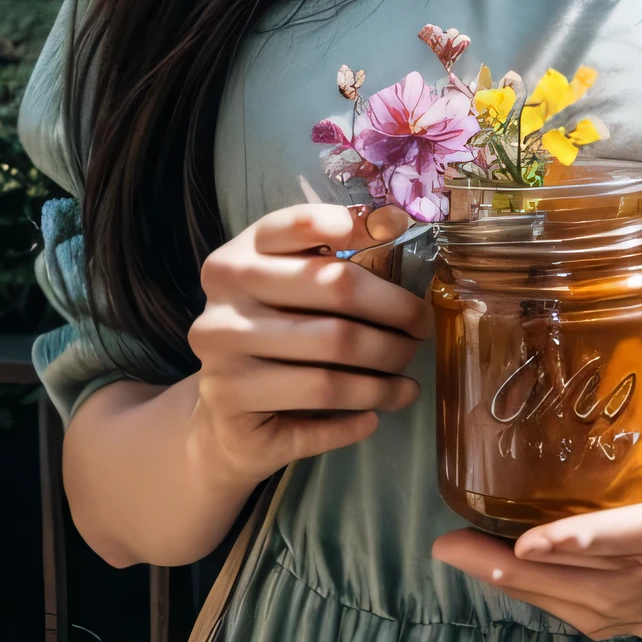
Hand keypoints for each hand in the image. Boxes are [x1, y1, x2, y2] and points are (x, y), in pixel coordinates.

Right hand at [188, 199, 428, 492]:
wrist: (220, 421)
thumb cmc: (268, 342)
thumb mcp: (283, 290)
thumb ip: (325, 259)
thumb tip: (391, 220)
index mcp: (233, 264)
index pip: (292, 227)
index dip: (347, 225)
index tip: (396, 229)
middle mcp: (222, 308)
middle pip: (334, 292)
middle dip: (396, 312)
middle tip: (422, 328)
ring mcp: (222, 365)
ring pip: (330, 369)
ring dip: (385, 378)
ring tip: (407, 383)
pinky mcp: (235, 416)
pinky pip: (317, 419)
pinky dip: (357, 419)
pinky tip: (375, 415)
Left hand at [431, 361, 641, 641]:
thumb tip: (627, 405)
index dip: (589, 543)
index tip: (523, 542)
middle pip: (633, 584)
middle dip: (538, 578)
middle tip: (459, 551)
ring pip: (634, 614)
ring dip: (549, 600)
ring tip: (477, 566)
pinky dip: (587, 612)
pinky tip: (534, 588)